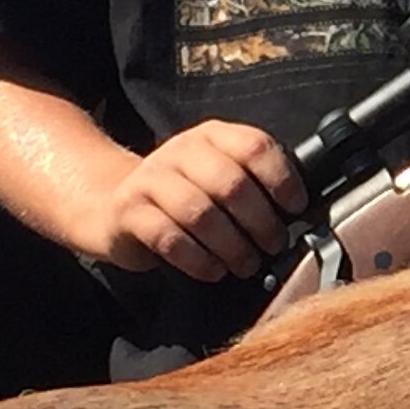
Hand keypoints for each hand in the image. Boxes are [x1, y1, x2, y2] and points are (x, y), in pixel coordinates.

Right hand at [91, 121, 310, 281]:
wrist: (112, 205)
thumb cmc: (182, 196)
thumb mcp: (216, 177)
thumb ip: (251, 184)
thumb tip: (297, 214)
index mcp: (212, 137)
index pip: (254, 146)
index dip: (281, 178)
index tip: (295, 208)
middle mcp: (181, 151)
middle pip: (231, 183)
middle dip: (260, 222)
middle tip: (273, 246)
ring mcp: (150, 179)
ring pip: (200, 213)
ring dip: (232, 245)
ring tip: (246, 264)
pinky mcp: (128, 211)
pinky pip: (169, 238)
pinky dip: (198, 259)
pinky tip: (214, 271)